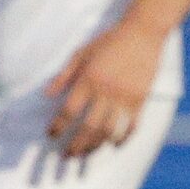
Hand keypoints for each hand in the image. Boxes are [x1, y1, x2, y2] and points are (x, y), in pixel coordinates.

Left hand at [45, 22, 164, 157]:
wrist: (142, 33)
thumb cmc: (108, 41)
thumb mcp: (80, 53)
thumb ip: (63, 75)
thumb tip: (47, 95)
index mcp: (88, 79)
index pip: (69, 110)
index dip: (58, 125)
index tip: (51, 135)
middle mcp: (106, 91)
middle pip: (88, 126)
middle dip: (76, 144)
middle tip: (66, 155)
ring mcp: (125, 97)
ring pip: (109, 129)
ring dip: (96, 145)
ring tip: (85, 154)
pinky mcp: (141, 99)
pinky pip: (132, 124)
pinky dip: (123, 137)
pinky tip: (114, 145)